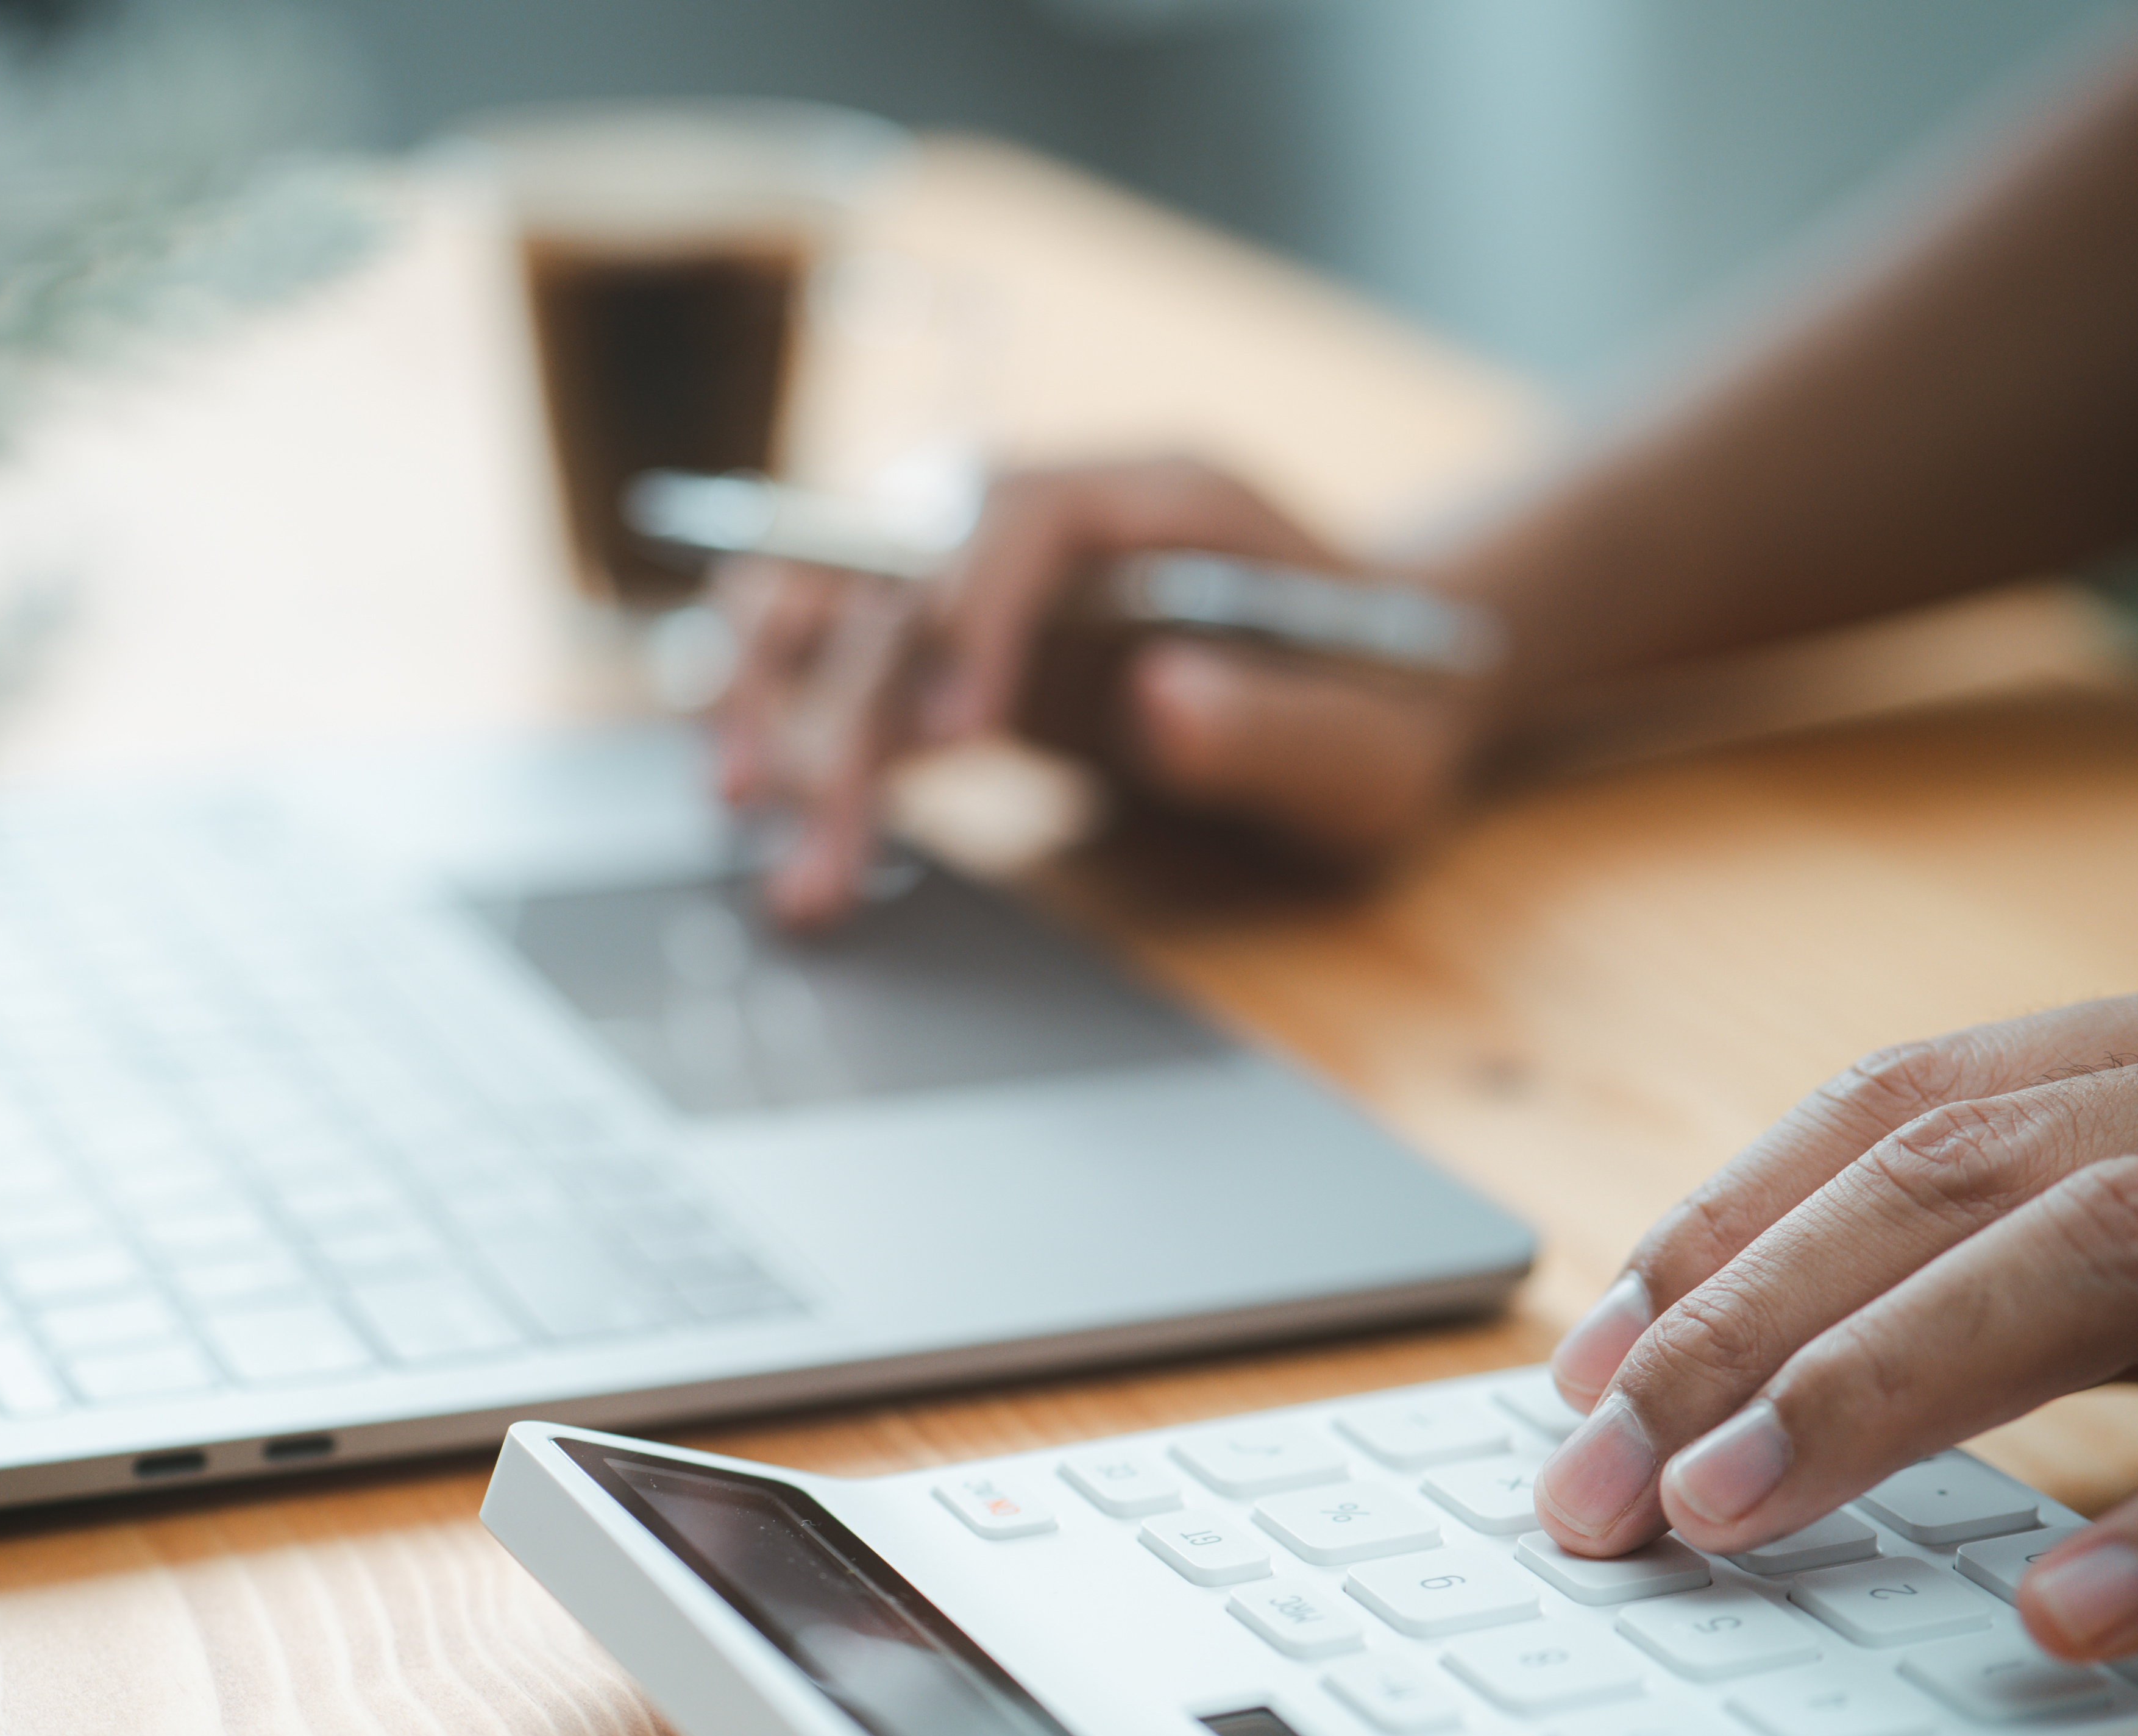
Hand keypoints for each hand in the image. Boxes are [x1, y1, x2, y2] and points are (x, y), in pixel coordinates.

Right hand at [707, 456, 1492, 927]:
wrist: (1382, 694)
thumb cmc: (1391, 709)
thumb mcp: (1376, 741)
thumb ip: (1280, 724)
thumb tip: (1160, 703)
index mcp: (1166, 498)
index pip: (1025, 518)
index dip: (971, 612)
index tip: (952, 733)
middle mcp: (1058, 516)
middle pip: (904, 570)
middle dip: (844, 700)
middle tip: (808, 836)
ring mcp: (998, 580)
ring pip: (840, 605)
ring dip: (779, 701)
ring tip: (746, 817)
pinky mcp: (964, 653)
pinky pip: (849, 673)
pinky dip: (797, 729)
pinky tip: (762, 811)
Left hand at [1532, 960, 2137, 1657]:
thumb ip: (2084, 1262)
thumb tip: (1818, 1356)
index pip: (1913, 1102)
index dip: (1724, 1229)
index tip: (1583, 1366)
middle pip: (1965, 1172)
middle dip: (1743, 1323)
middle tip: (1599, 1477)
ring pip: (2112, 1258)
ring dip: (1887, 1390)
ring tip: (1736, 1514)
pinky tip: (2063, 1613)